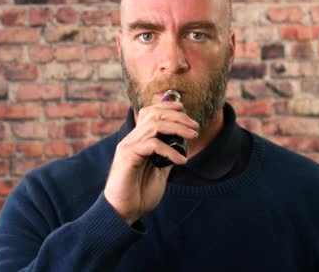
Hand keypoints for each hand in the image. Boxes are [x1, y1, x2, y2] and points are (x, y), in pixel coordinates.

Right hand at [104, 101, 198, 224]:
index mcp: (138, 140)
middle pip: (153, 114)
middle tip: (194, 125)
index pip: (149, 112)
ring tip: (193, 136)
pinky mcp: (128, 156)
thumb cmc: (139, 193)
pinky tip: (181, 161)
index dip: (166, 106)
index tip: (183, 108)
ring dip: (177, 128)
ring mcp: (128, 146)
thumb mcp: (159, 171)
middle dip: (176, 115)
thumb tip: (182, 147)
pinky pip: (152, 145)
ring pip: (154, 125)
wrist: (124, 212)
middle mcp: (131, 139)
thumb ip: (167, 156)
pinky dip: (170, 150)